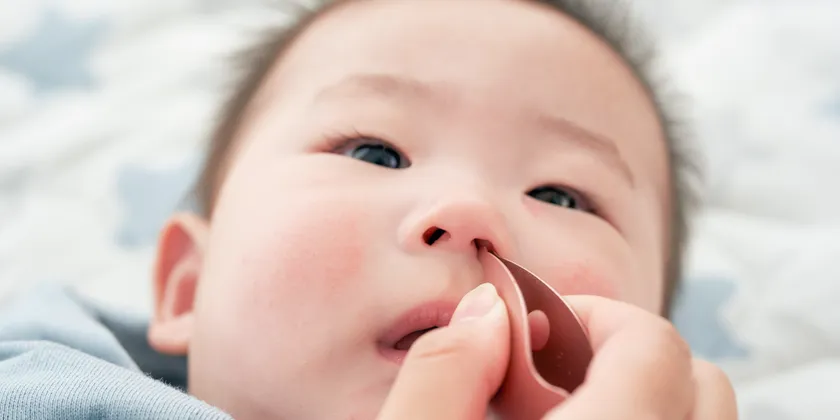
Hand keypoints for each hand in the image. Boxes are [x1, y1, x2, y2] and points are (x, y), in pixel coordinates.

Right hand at [376, 284, 736, 419]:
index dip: (585, 317)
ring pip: (700, 417)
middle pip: (699, 380)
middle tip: (543, 371)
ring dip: (638, 389)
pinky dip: (643, 418)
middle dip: (619, 350)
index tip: (524, 336)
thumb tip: (488, 309)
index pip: (652, 347)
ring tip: (557, 405)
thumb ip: (441, 377)